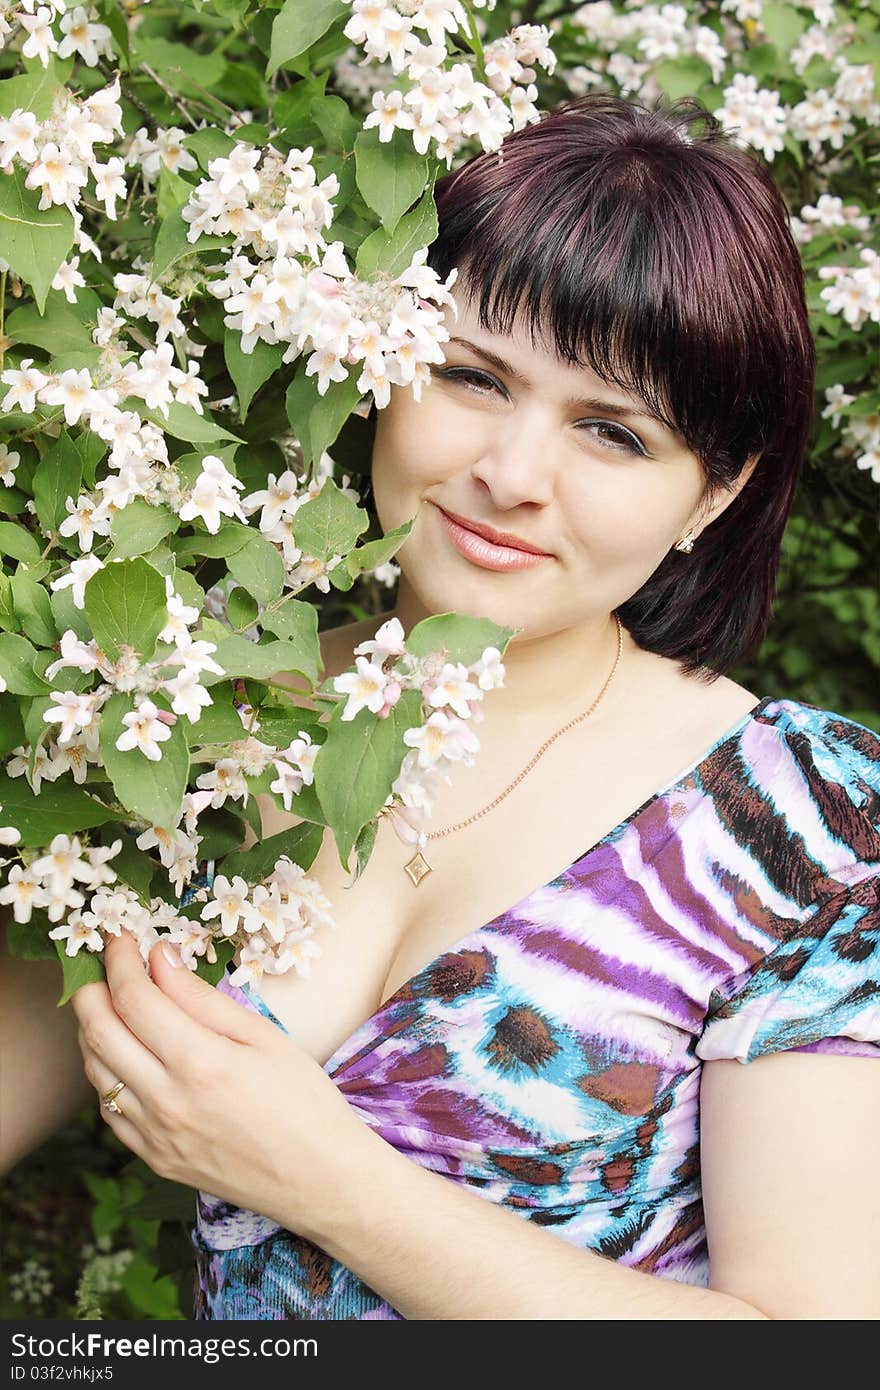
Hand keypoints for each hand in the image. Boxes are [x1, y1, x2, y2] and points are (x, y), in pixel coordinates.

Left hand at [71, 929, 364, 1236]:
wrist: (317, 1179)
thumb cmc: (303, 1100)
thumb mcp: (263, 1036)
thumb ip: (202, 998)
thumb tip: (159, 959)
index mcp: (198, 1062)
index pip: (133, 998)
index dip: (120, 960)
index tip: (122, 938)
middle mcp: (166, 1101)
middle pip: (98, 1032)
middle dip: (90, 988)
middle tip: (102, 963)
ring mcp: (154, 1135)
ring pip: (95, 1071)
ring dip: (93, 1029)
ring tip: (112, 1003)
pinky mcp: (153, 1158)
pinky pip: (109, 1108)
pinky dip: (106, 1072)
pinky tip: (126, 1054)